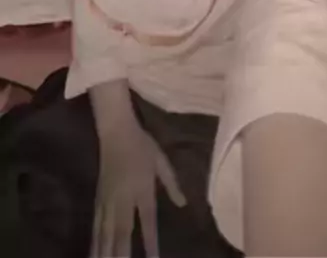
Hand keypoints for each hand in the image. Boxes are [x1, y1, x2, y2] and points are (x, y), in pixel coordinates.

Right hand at [90, 119, 185, 256]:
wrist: (116, 131)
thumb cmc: (141, 144)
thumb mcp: (161, 161)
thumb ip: (172, 183)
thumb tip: (183, 203)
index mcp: (142, 189)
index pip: (148, 221)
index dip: (150, 242)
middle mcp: (124, 199)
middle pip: (123, 232)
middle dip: (122, 254)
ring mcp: (108, 200)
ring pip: (105, 232)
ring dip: (104, 251)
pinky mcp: (98, 199)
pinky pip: (96, 225)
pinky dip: (95, 241)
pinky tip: (94, 253)